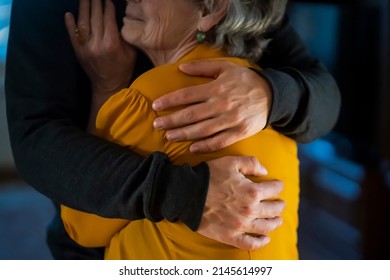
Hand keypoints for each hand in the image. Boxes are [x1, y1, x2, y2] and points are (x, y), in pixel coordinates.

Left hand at [64, 0, 136, 97]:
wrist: (108, 86)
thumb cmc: (123, 69)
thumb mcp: (131, 53)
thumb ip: (124, 37)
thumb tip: (119, 21)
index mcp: (112, 44)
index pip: (108, 19)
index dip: (108, 7)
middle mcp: (97, 44)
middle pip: (95, 18)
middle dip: (96, 3)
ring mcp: (85, 47)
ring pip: (83, 23)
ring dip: (83, 8)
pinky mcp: (78, 51)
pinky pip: (72, 35)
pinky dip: (69, 24)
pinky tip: (68, 14)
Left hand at [152, 60, 271, 152]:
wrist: (272, 95)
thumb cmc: (246, 80)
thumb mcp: (226, 67)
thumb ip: (203, 67)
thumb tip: (181, 67)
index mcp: (216, 88)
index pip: (186, 95)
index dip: (169, 101)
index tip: (156, 106)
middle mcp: (221, 105)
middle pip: (190, 115)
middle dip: (171, 120)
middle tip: (156, 125)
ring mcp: (230, 121)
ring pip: (202, 130)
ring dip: (183, 134)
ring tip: (169, 136)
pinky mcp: (239, 133)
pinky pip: (219, 142)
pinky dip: (205, 146)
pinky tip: (192, 148)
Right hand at [198, 156, 284, 249]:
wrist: (187, 193)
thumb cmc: (209, 176)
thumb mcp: (231, 162)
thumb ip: (251, 163)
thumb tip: (265, 172)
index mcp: (252, 191)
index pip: (274, 189)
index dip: (278, 185)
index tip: (277, 185)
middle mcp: (250, 210)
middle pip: (274, 209)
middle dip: (279, 204)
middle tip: (279, 202)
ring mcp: (241, 226)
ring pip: (267, 227)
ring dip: (275, 222)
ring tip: (277, 219)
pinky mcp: (230, 236)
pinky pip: (250, 243)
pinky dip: (261, 242)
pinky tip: (265, 238)